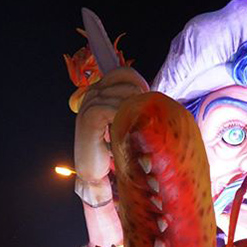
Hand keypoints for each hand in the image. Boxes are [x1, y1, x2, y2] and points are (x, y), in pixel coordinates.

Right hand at [74, 67, 148, 206]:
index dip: (140, 84)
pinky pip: (116, 108)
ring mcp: (90, 104)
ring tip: (131, 132)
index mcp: (100, 90)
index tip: (148, 103)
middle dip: (140, 101)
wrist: (97, 173)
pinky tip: (125, 134)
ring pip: (124, 96)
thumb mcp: (125, 122)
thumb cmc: (115, 148)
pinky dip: (125, 120)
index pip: (124, 73)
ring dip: (134, 114)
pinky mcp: (90, 117)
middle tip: (140, 123)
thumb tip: (157, 98)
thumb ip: (134, 107)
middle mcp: (93, 93)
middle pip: (127, 83)